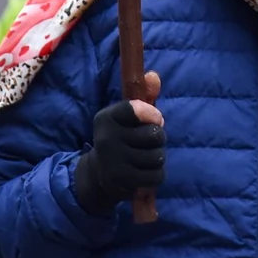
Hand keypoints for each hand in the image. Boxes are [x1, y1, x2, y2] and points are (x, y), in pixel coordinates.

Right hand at [73, 71, 164, 212]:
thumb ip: (144, 94)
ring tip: (145, 157)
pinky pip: (157, 175)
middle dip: (158, 138)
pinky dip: (156, 174)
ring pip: (158, 156)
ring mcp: (113, 161)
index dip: (152, 114)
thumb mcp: (127, 116)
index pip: (136, 108)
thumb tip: (154, 76)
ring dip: (157, 157)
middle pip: (155, 135)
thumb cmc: (120, 137)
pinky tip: (144, 172)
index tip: (154, 119)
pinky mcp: (122, 181)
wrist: (99, 173)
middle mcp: (106, 138)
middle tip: (148, 142)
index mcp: (106, 118)